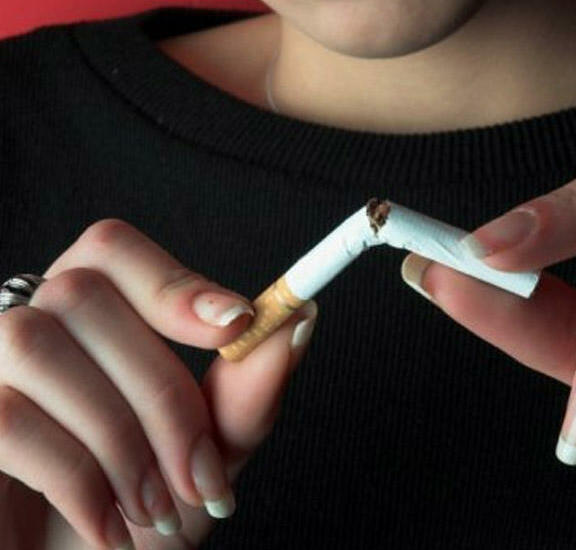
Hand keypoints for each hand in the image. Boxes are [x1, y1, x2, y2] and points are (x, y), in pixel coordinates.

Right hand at [0, 219, 317, 549]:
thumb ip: (248, 387)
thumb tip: (300, 316)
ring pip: (40, 348)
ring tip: (155, 509)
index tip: (238, 322)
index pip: (111, 249)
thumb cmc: (145, 516)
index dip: (172, 280)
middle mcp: (25, 329)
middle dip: (162, 393)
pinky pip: (7, 417)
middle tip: (201, 477)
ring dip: (120, 440)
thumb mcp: (211, 450)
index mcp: (87, 321)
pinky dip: (78, 480)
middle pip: (84, 297)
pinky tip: (108, 525)